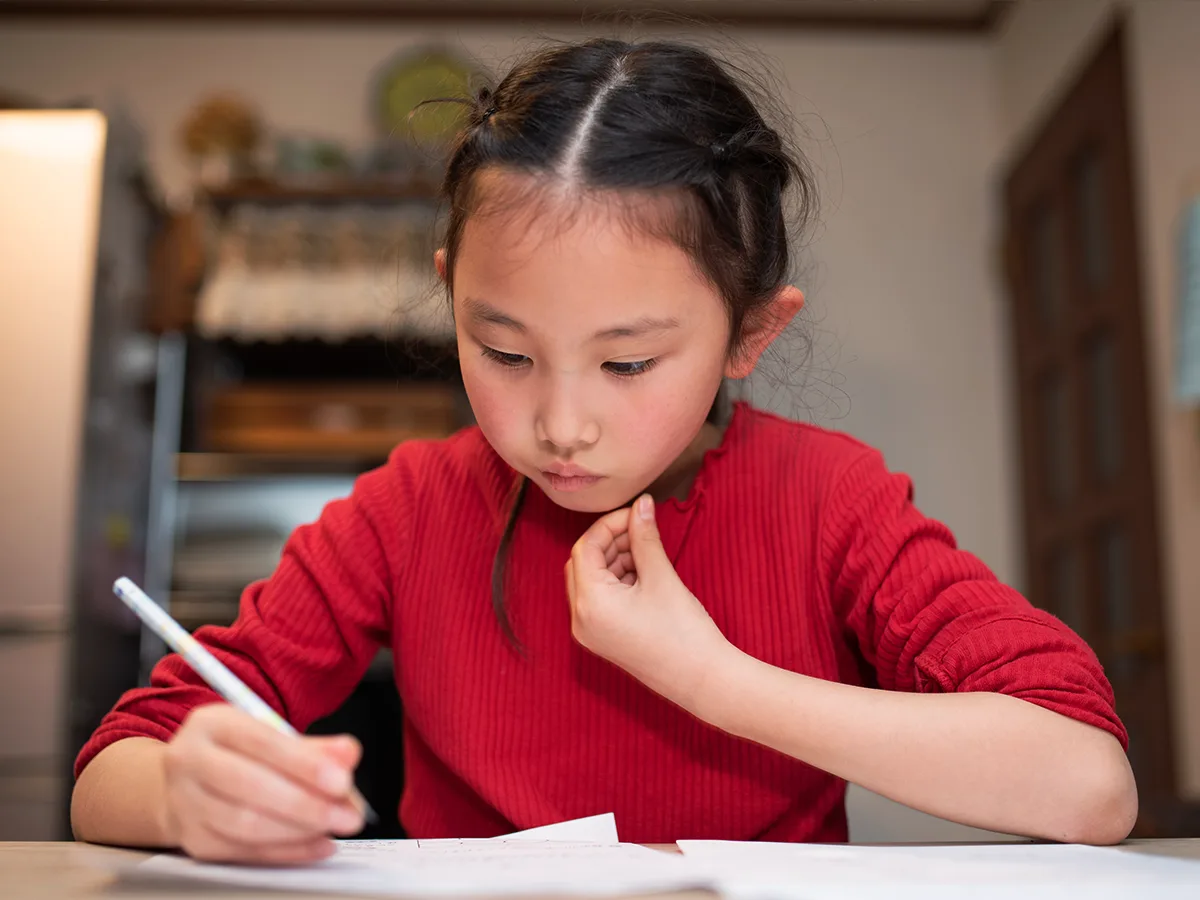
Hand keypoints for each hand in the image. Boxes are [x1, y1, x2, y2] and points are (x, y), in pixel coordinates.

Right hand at [161, 704, 363, 863]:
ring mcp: (185, 803)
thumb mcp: (271, 736)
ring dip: (298, 830)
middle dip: (306, 803)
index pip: (261, 741)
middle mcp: (191, 760)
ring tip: (334, 828)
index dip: (304, 763)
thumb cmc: (237, 754)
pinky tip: (317, 844)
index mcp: (213, 723)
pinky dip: (287, 851)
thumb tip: (347, 754)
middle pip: (249, 785)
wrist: (185, 781)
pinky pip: (244, 852)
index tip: (342, 780)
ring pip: (244, 824)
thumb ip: (312, 747)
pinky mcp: (193, 839)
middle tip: (348, 815)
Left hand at [565, 494, 732, 711]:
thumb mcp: (661, 577)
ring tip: (647, 552)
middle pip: (582, 563)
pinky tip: (644, 573)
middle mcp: (581, 620)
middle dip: (610, 541)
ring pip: (590, 580)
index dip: (609, 524)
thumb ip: (645, 537)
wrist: (703, 680)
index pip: (585, 548)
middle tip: (640, 530)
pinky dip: (617, 580)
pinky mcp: (603, 638)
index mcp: (590, 604)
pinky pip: (599, 599)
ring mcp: (590, 632)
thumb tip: (642, 504)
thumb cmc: (683, 632)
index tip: (637, 513)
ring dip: (614, 559)